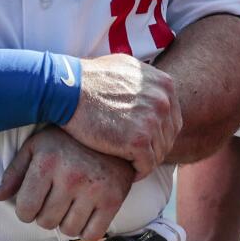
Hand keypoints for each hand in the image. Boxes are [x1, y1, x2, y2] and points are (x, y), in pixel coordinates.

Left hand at [0, 126, 133, 240]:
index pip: (25, 211)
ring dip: (67, 222)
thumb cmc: (70, 139)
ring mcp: (94, 188)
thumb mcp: (37, 146)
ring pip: (68, 230)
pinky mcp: (114, 198)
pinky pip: (93, 234)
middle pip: (46, 223)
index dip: (27, 210)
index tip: (35, 201)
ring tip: (72, 203)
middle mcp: (71, 176)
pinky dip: (87, 229)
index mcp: (48, 163)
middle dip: (47, 215)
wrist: (112, 128)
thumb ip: (15, 172)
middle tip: (56, 199)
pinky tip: (86, 212)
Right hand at [62, 53, 181, 178]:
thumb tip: (153, 93)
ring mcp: (153, 120)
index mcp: (164, 84)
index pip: (171, 119)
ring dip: (145, 161)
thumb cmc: (89, 79)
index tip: (141, 142)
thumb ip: (144, 82)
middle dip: (153, 149)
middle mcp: (164, 101)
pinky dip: (138, 172)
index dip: (158, 134)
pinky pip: (147, 165)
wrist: (68, 89)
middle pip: (168, 137)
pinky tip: (126, 172)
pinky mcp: (139, 140)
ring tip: (129, 165)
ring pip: (159, 153)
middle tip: (135, 157)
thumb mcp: (126, 68)